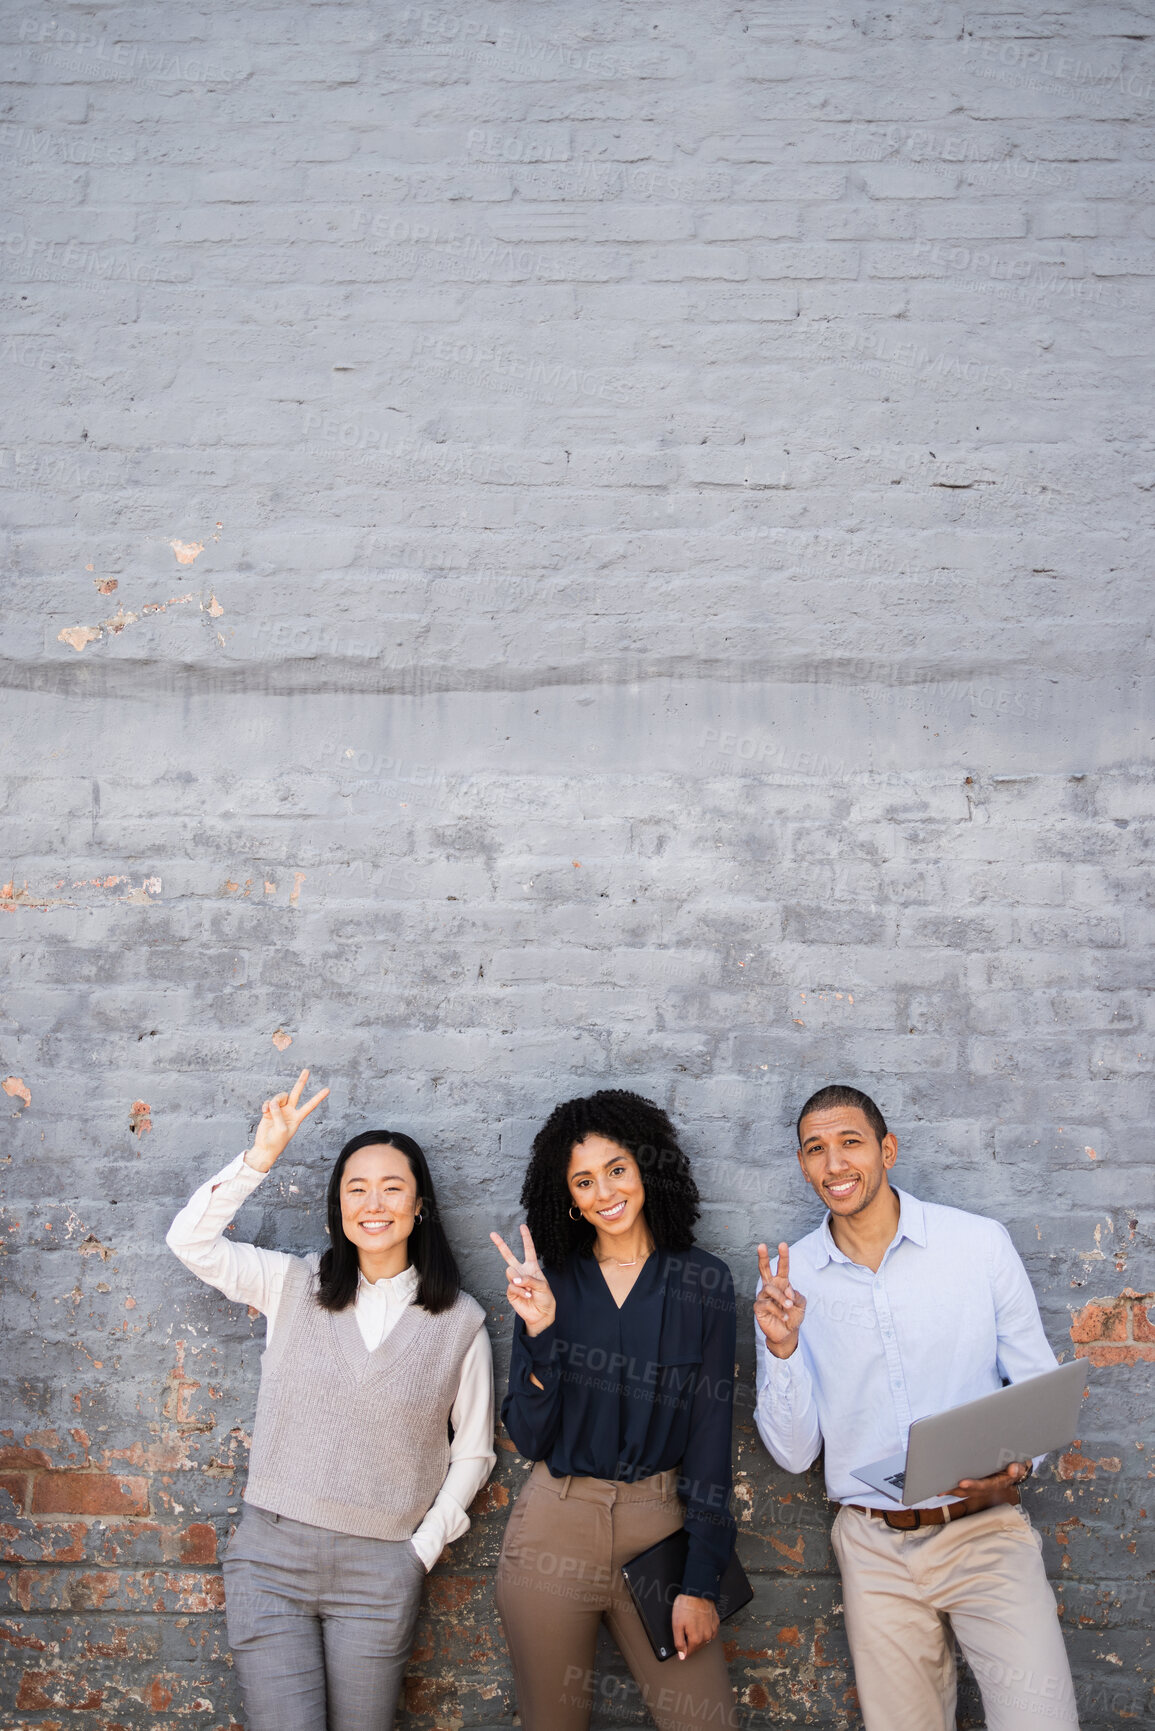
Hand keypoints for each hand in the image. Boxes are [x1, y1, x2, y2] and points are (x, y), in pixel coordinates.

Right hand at [244, 1069, 329, 1172]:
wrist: (265, 1148)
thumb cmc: (277, 1142)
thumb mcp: (282, 1129)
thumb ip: (279, 1114)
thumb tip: (273, 1102)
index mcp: (298, 1117)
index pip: (310, 1105)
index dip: (318, 1097)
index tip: (328, 1089)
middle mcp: (290, 1111)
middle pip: (296, 1093)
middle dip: (301, 1081)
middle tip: (307, 1070)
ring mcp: (279, 1110)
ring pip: (280, 1096)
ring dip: (275, 1101)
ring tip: (269, 1110)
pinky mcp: (269, 1111)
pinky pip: (269, 1102)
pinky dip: (266, 1105)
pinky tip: (264, 1112)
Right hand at [490, 1225, 556, 1336]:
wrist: (541, 1315)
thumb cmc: (545, 1299)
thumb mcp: (543, 1286)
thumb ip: (529, 1279)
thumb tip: (514, 1278)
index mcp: (532, 1267)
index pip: (528, 1249)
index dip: (526, 1238)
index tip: (522, 1226)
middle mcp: (521, 1272)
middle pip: (509, 1256)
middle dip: (500, 1244)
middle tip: (492, 1234)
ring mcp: (514, 1281)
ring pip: (510, 1271)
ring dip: (519, 1280)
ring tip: (528, 1290)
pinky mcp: (510, 1291)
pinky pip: (511, 1286)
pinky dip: (520, 1290)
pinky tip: (526, 1296)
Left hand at [672, 1593, 718, 1660]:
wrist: (697, 1591)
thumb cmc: (686, 1605)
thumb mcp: (676, 1625)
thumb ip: (679, 1643)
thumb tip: (682, 1656)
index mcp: (696, 1639)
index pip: (689, 1653)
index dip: (682, 1650)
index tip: (680, 1643)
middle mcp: (706, 1637)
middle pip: (696, 1647)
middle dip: (690, 1642)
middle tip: (684, 1629)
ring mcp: (712, 1630)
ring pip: (704, 1640)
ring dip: (698, 1637)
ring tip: (692, 1624)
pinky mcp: (716, 1622)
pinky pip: (710, 1632)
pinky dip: (705, 1630)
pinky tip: (700, 1622)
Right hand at [754, 1242, 805, 1358]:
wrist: (787, 1334)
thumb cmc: (793, 1316)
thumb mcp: (801, 1305)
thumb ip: (797, 1295)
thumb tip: (787, 1290)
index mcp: (782, 1283)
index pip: (782, 1267)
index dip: (783, 1256)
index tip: (783, 1244)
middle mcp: (771, 1287)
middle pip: (764, 1268)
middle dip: (763, 1257)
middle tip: (761, 1245)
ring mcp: (763, 1296)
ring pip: (770, 1289)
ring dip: (782, 1298)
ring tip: (789, 1306)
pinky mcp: (758, 1307)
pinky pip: (767, 1304)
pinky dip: (778, 1311)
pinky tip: (784, 1317)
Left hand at [943, 1460, 1030, 1508]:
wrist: (1013, 1471)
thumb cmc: (1014, 1466)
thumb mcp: (1018, 1466)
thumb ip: (1016, 1468)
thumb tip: (1013, 1469)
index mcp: (996, 1483)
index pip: (983, 1486)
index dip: (973, 1485)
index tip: (962, 1483)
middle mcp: (986, 1488)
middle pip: (969, 1491)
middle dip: (956, 1490)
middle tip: (942, 1488)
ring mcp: (979, 1488)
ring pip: (963, 1492)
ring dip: (951, 1491)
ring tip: (937, 1489)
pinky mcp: (974, 1486)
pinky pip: (961, 1490)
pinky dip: (951, 1490)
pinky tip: (939, 1489)